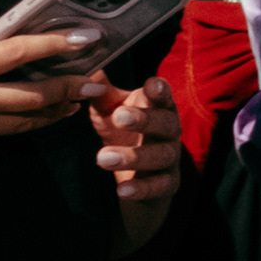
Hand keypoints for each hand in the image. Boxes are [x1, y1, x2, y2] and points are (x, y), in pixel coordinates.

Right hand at [0, 0, 95, 159]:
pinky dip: (9, 122)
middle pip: (35, 96)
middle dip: (70, 88)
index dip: (58, 44)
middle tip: (95, 81)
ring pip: (23, 124)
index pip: (20, 52)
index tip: (88, 39)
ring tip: (71, 102)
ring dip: (52, 113)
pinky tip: (18, 112)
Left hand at [93, 75, 179, 206]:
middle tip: (119, 116)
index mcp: (159, 109)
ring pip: (161, 155)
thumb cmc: (124, 132)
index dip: (160, 90)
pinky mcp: (167, 183)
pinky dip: (142, 188)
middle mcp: (170, 132)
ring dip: (134, 156)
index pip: (163, 96)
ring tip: (103, 158)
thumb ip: (101, 93)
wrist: (136, 175)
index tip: (151, 84)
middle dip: (145, 119)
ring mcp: (171, 158)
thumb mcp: (110, 111)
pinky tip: (123, 190)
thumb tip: (89, 70)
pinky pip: (159, 186)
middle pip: (166, 124)